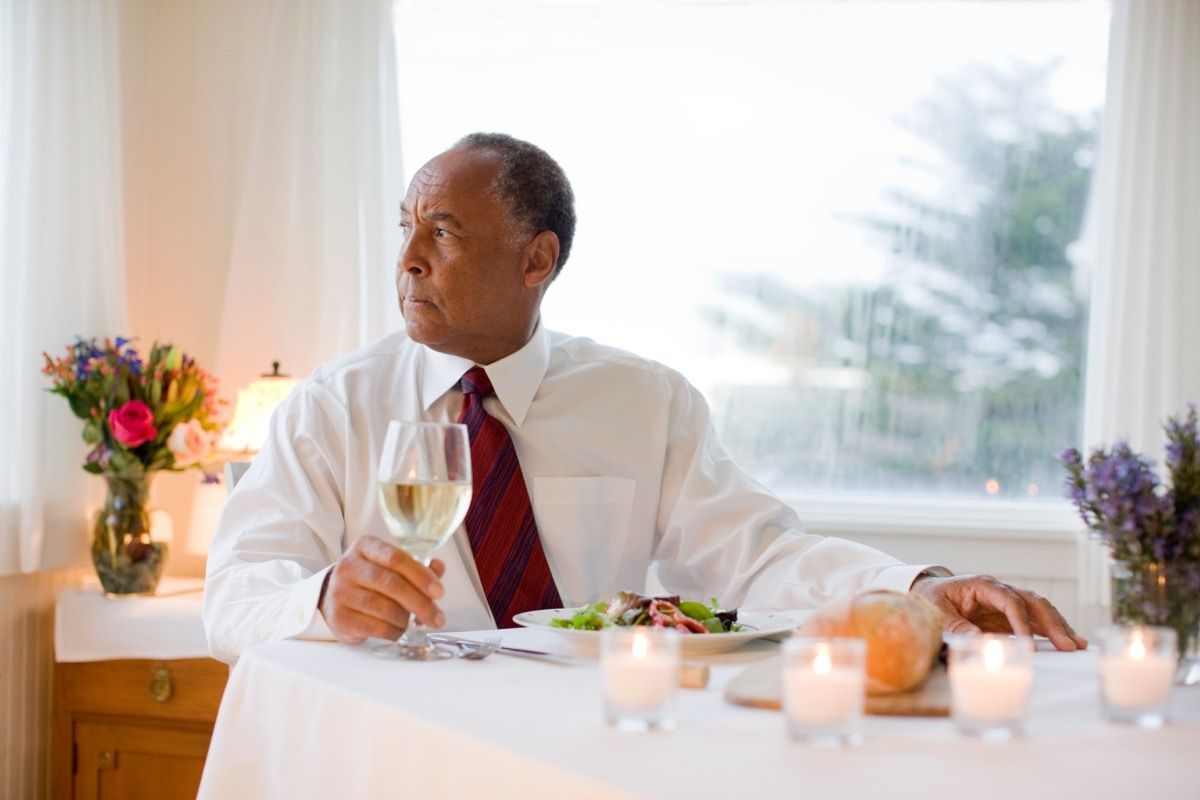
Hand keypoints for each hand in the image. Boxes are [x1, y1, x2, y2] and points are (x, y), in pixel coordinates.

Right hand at [318, 535, 445, 644]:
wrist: (331, 598)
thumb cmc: (368, 580)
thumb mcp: (389, 566)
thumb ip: (416, 566)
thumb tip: (438, 568)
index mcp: (365, 547)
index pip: (395, 558)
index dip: (420, 575)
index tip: (439, 592)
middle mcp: (349, 566)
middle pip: (392, 585)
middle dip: (420, 603)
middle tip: (437, 617)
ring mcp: (341, 592)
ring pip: (384, 609)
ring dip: (407, 619)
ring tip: (414, 622)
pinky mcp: (339, 617)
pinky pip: (376, 628)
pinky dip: (394, 631)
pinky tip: (398, 629)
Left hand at [910, 573, 1087, 651]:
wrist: (929, 593)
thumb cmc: (931, 599)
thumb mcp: (938, 612)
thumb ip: (957, 626)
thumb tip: (979, 643)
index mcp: (983, 585)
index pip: (1010, 601)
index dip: (1021, 621)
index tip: (1029, 643)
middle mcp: (1000, 590)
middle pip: (1033, 602)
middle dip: (1052, 623)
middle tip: (1069, 645)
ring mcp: (1007, 602)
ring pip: (1039, 610)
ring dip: (1058, 626)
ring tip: (1077, 644)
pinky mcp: (1009, 615)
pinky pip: (1034, 621)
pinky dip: (1050, 631)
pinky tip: (1067, 641)